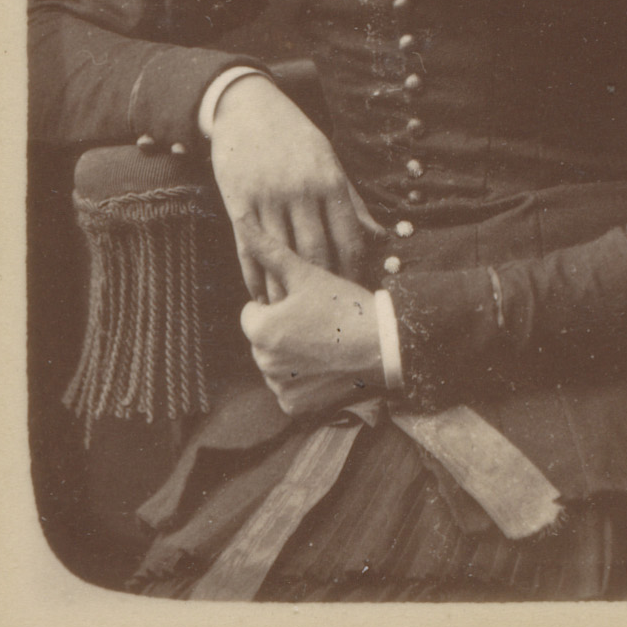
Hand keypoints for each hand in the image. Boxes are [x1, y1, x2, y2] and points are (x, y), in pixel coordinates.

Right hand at [208, 73, 380, 298]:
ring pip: (282, 256)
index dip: (354, 268)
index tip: (355, 289)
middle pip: (316, 253)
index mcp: (329, 181)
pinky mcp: (238, 203)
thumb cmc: (295, 136)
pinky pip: (249, 250)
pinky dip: (255, 277)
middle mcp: (300, 191)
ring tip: (293, 313)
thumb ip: (351, 200)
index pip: (348, 237)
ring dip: (287, 289)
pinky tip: (261, 295)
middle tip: (328, 311)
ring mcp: (268, 199)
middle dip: (324, 285)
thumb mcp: (328, 160)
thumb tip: (379, 235)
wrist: (247, 108)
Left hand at [241, 241, 384, 417]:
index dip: (276, 305)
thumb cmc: (345, 305)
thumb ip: (268, 250)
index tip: (304, 305)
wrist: (384, 344)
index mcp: (260, 330)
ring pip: (275, 364)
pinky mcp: (295, 406)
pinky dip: (301, 380)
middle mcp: (264, 362)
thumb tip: (241, 220)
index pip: (252, 313)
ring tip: (322, 342)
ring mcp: (279, 386)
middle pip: (262, 340)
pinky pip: (288, 388)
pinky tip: (324, 365)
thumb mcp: (306, 273)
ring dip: (291, 355)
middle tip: (316, 322)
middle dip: (281, 331)